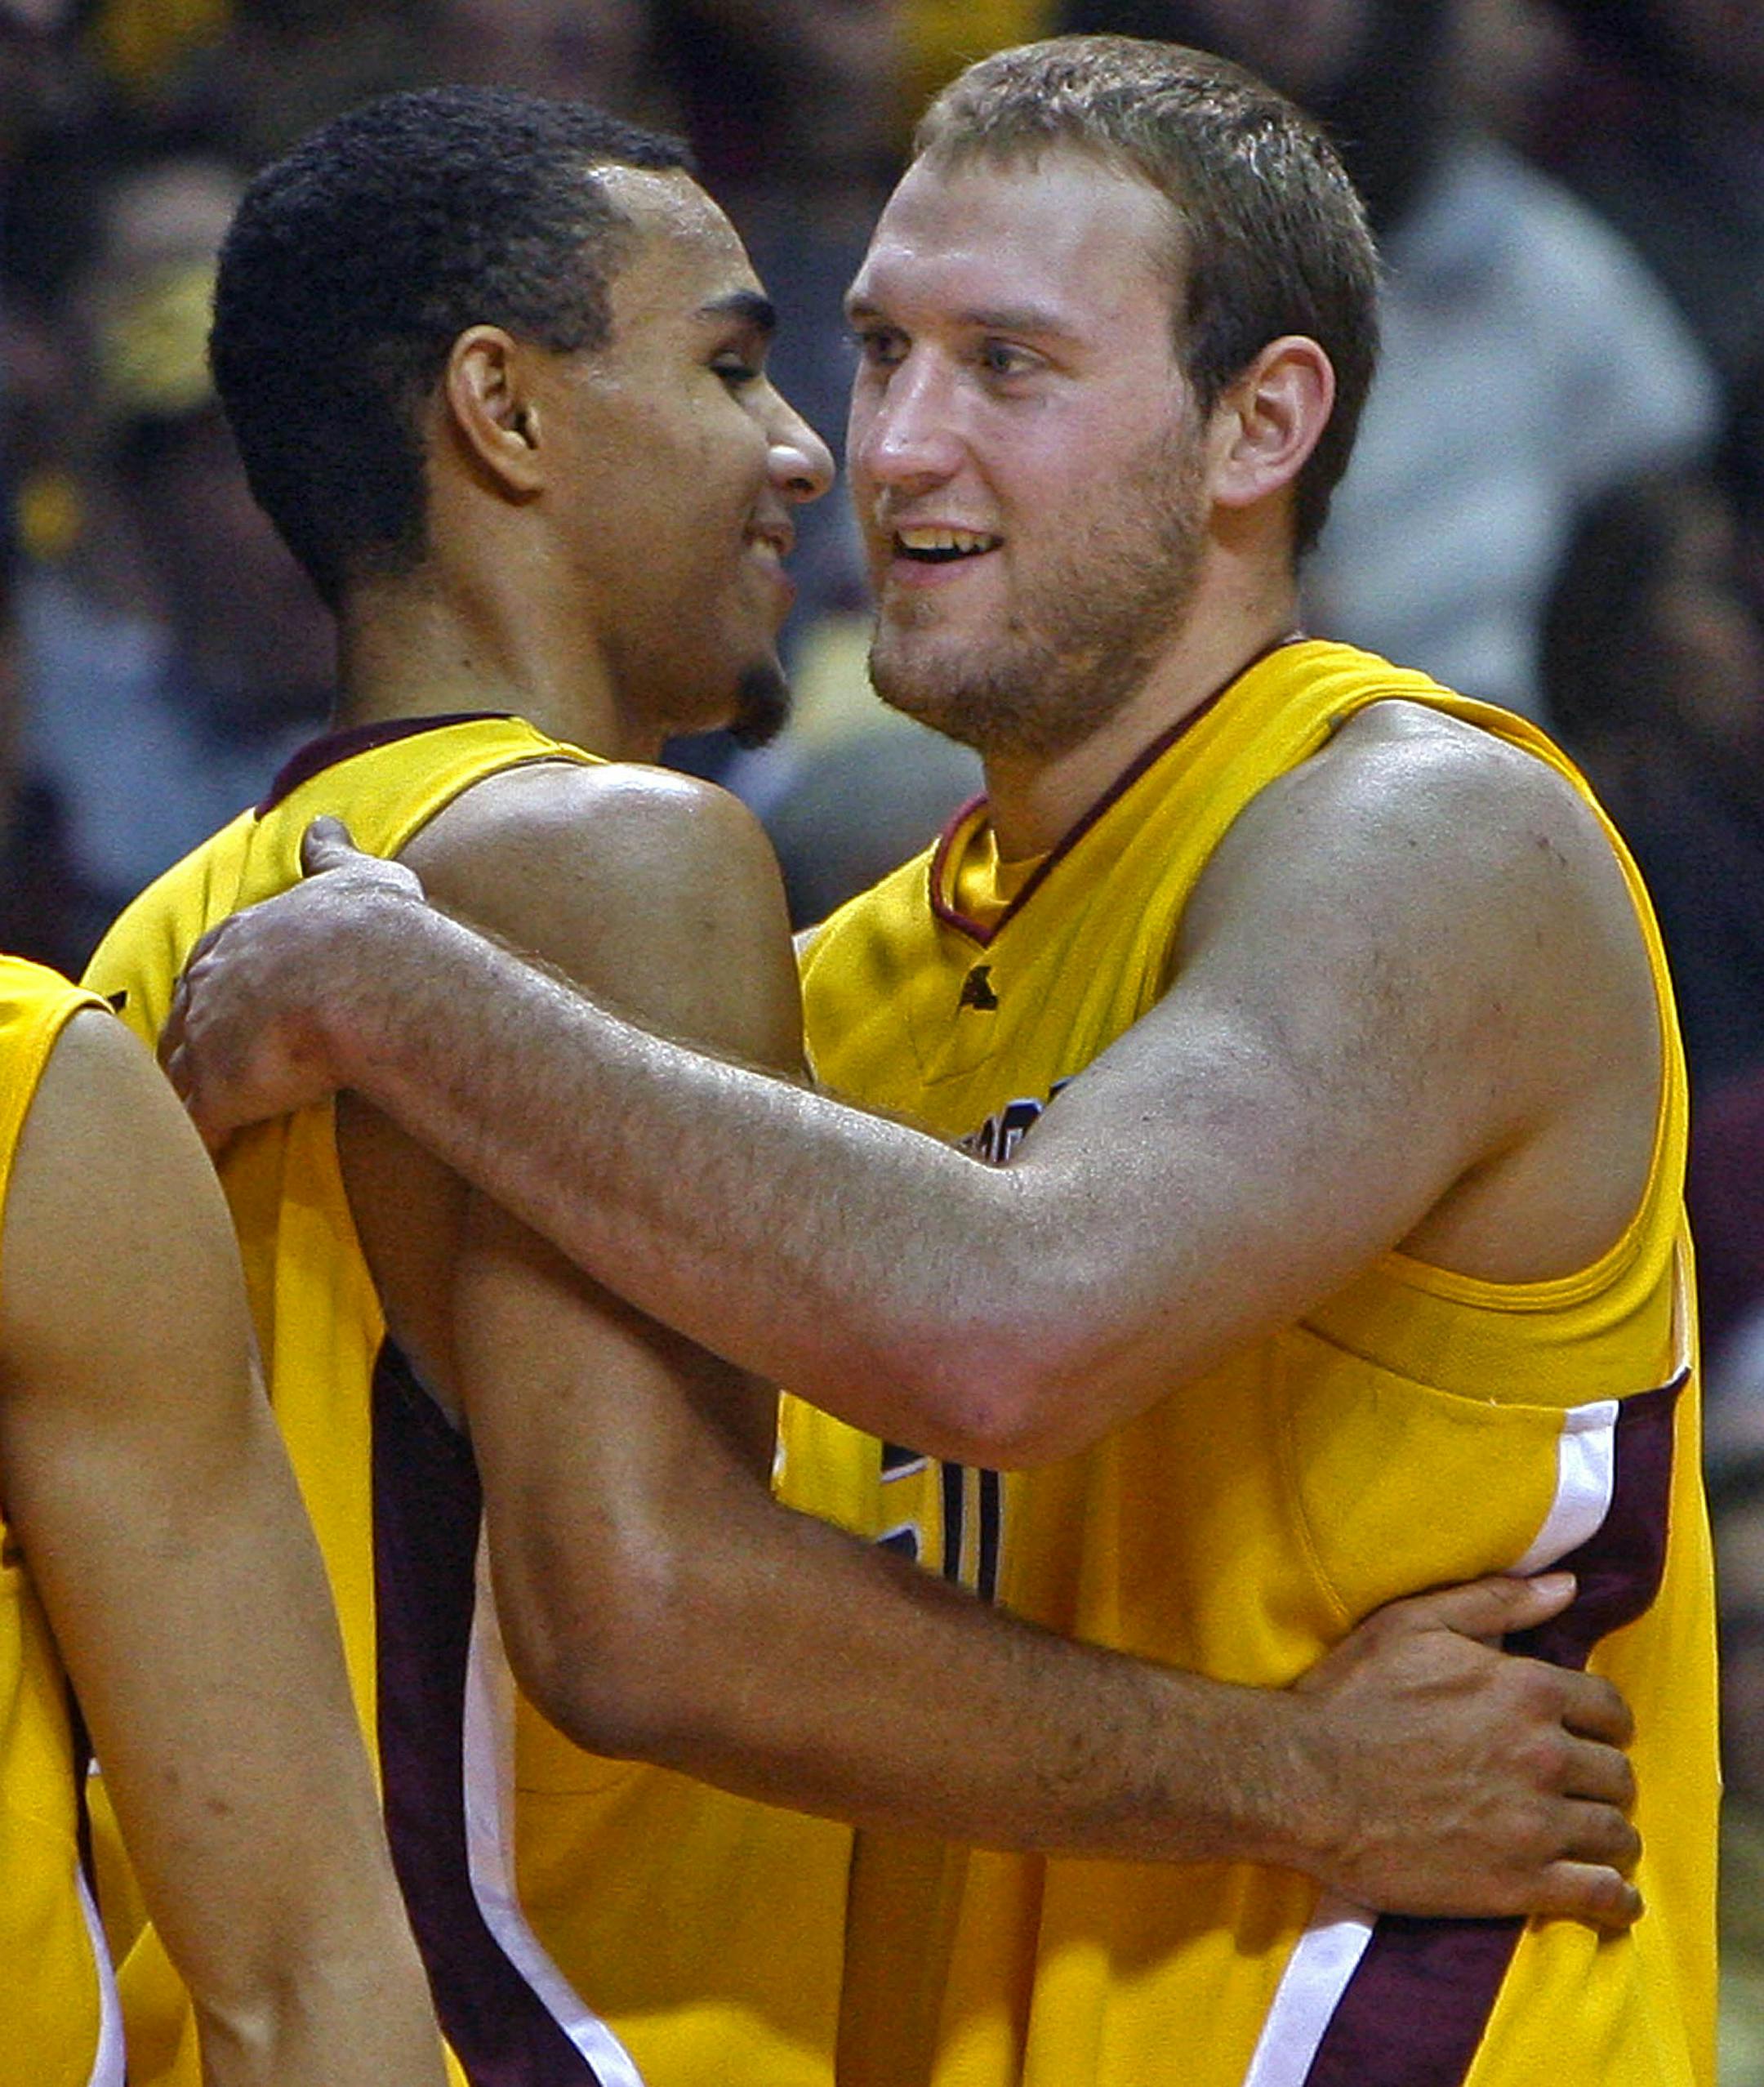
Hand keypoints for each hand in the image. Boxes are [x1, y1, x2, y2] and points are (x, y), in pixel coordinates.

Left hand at [162, 818, 426, 1150]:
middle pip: (187, 1018)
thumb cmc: (373, 929)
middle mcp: (212, 985)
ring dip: (189, 1094)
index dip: (227, 989)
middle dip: (195, 1040)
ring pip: (181, 1073)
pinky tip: (201, 1161)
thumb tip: (323, 822)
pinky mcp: (219, 1094)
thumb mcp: (359, 876)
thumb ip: (335, 853)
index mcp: (242, 937)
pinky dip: (197, 1145)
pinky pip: (198, 1128)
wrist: (369, 980)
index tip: (236, 1004)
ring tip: (197, 1119)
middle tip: (212, 1063)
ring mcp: (209, 1041)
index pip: (216, 965)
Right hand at [1287, 1573, 1640, 1926]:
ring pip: (1617, 1836)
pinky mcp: (1518, 1883)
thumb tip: (1567, 1586)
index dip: (1603, 1723)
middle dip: (1604, 1780)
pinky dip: (1617, 1899)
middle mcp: (1545, 1755)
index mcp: (1527, 1689)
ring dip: (1611, 1837)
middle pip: (1618, 1775)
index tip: (1588, 1735)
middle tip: (1580, 1789)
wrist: (1303, 1781)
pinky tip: (1612, 1897)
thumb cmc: (1351, 1696)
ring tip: (1593, 1840)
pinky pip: (1601, 1896)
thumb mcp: (1413, 1624)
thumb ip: (1495, 1601)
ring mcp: (1535, 1824)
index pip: (1610, 1710)